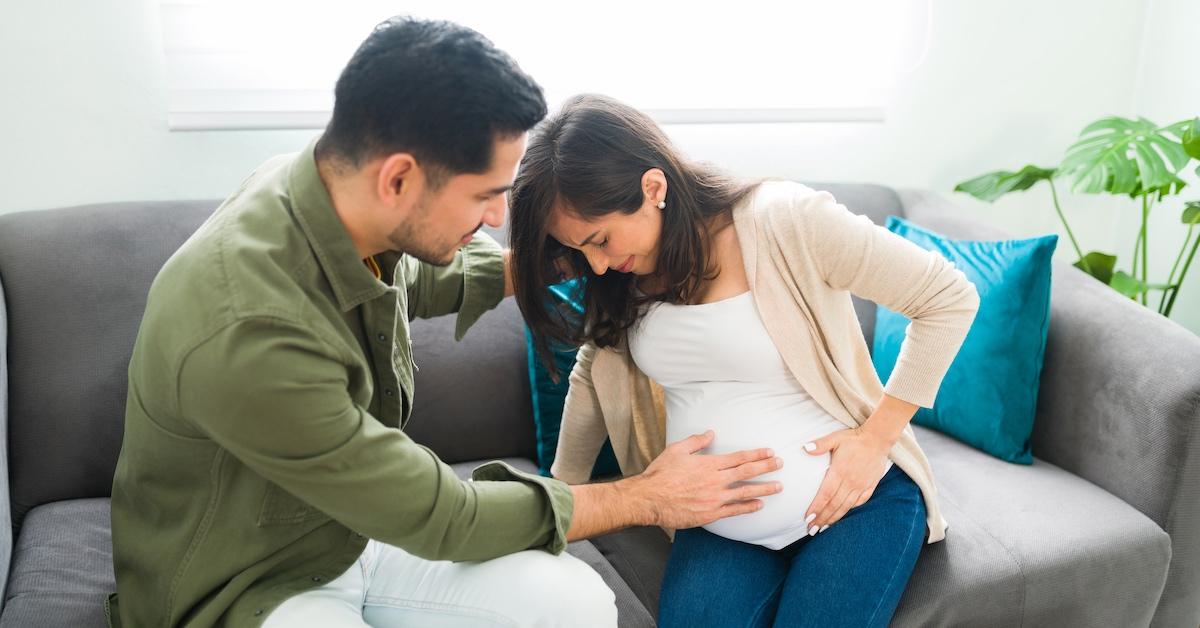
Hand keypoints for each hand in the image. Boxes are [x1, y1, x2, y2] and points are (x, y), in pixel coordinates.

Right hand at [628, 431, 782, 528]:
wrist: (649, 499)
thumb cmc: (660, 474)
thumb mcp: (676, 450)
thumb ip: (696, 442)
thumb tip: (710, 433)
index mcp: (708, 464)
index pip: (739, 457)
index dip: (756, 454)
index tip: (769, 452)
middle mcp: (715, 480)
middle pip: (746, 472)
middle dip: (766, 467)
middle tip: (780, 464)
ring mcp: (714, 498)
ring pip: (745, 492)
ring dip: (764, 488)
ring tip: (778, 486)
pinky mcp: (710, 514)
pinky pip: (734, 510)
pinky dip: (748, 507)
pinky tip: (759, 505)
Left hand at [803, 426, 892, 533]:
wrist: (878, 439)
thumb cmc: (854, 439)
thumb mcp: (835, 438)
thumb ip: (820, 444)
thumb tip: (805, 448)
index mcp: (840, 471)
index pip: (826, 494)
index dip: (817, 507)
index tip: (808, 518)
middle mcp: (851, 482)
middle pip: (834, 504)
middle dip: (822, 518)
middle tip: (811, 529)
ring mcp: (861, 486)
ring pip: (846, 506)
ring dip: (834, 518)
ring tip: (823, 528)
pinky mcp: (869, 487)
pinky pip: (859, 503)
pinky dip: (849, 511)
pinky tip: (841, 516)